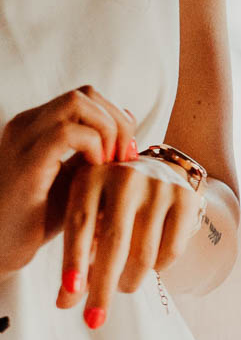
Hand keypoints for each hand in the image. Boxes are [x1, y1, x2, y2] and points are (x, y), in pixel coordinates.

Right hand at [0, 86, 135, 274]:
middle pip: (85, 94)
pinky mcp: (27, 162)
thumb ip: (99, 149)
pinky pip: (67, 133)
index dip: (116, 119)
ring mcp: (24, 139)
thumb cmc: (42, 216)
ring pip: (77, 103)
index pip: (87, 97)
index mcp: (38, 125)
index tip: (126, 154)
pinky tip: (96, 172)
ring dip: (108, 133)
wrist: (3, 245)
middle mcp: (28, 124)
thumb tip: (129, 118)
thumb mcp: (78, 177)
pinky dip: (94, 148)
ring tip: (110, 165)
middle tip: (124, 159)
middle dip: (117, 123)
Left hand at [55, 156, 202, 328]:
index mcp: (90, 178)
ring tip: (123, 286)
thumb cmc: (113, 202)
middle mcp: (124, 178)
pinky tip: (149, 268)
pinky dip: (158, 269)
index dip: (73, 262)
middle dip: (103, 288)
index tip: (70, 297)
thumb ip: (77, 257)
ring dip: (131, 281)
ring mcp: (159, 187)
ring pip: (145, 253)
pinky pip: (172, 250)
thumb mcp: (90, 216)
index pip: (79, 226)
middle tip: (95, 321)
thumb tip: (64, 303)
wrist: (161, 169)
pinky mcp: (186, 199)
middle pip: (114, 244)